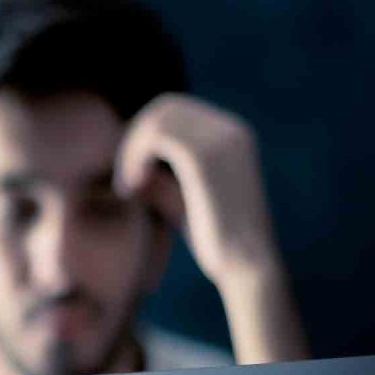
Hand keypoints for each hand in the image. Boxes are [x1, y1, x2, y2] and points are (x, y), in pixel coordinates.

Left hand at [114, 93, 278, 286]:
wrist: (248, 267)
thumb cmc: (216, 242)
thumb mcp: (183, 199)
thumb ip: (162, 174)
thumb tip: (133, 156)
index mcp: (233, 135)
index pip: (176, 110)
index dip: (145, 135)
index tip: (133, 173)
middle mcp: (231, 129)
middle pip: (165, 107)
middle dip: (135, 137)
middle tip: (126, 180)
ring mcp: (222, 139)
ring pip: (158, 119)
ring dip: (131, 149)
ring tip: (128, 187)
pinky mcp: (206, 157)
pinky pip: (157, 137)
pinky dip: (133, 158)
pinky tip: (130, 190)